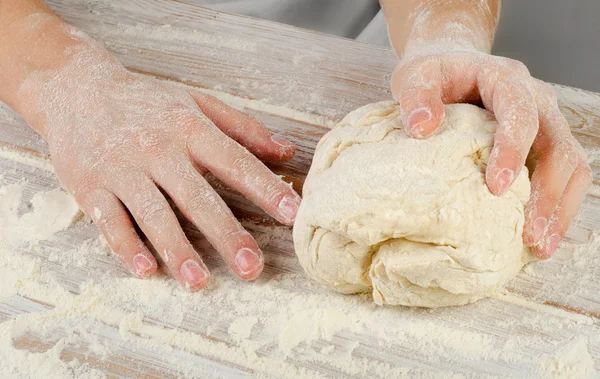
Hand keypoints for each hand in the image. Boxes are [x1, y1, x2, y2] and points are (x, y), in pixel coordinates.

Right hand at [19, 38, 300, 290]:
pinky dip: (126, 245)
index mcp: (190, 128)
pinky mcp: (90, 185)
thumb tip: (289, 152)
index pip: (235, 162)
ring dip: (177, 250)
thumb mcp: (198, 103)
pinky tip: (146, 269)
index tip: (293, 214)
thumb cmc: (148, 101)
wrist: (76, 88)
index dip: (266, 188)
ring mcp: (122, 168)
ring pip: (153, 214)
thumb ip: (244, 129)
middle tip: (251, 267)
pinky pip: (110, 221)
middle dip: (226, 233)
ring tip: (199, 282)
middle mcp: (158, 149)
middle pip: (197, 197)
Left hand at [391, 49, 591, 257]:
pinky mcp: (541, 144)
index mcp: (507, 80)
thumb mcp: (416, 75)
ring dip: (560, 207)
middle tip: (532, 236)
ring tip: (541, 247)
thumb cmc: (434, 73)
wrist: (450, 64)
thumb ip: (417, 96)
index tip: (496, 188)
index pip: (521, 114)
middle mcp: (536, 100)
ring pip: (571, 164)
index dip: (513, 151)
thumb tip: (422, 128)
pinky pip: (562, 176)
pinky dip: (555, 206)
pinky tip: (538, 237)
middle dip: (548, 193)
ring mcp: (544, 123)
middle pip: (559, 145)